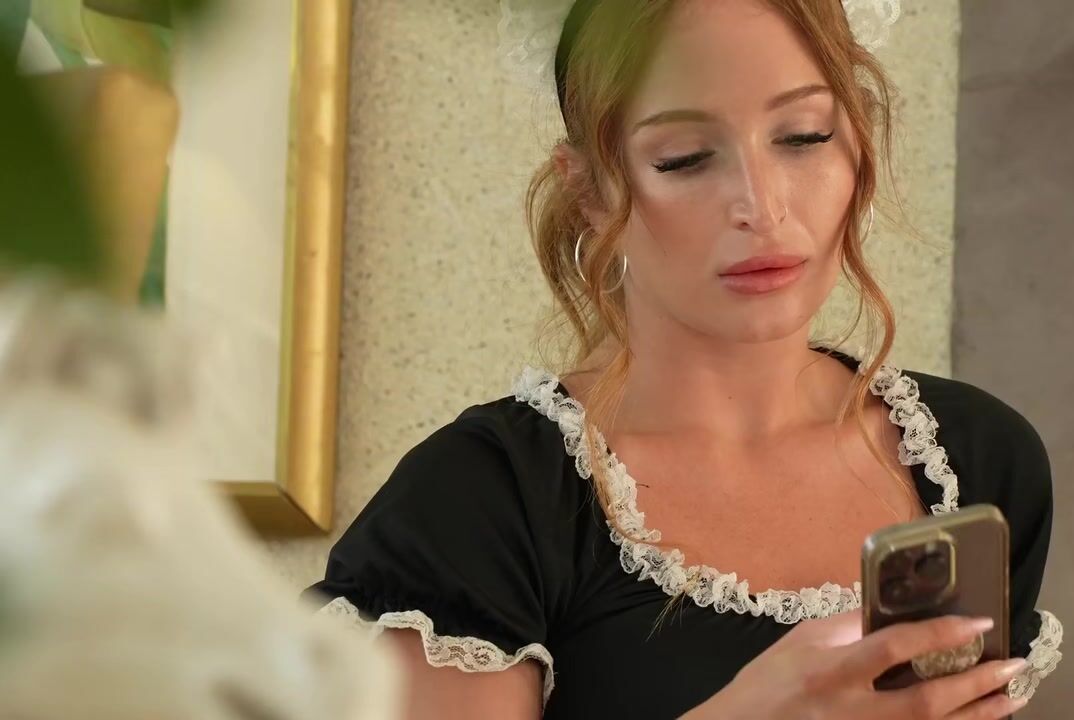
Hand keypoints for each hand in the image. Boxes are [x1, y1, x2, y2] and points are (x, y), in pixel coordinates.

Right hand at [687, 611, 1027, 719]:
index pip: (894, 648)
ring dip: (975, 715)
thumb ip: (843, 625)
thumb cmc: (766, 683)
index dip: (940, 633)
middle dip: (975, 683)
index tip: (976, 623)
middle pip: (926, 699)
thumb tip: (883, 608)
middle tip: (1011, 666)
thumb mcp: (799, 641)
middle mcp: (851, 708)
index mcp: (831, 670)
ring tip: (1008, 698)